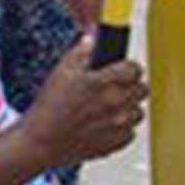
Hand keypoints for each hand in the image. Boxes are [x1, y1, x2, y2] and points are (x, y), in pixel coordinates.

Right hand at [19, 41, 147, 168]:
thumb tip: (93, 41)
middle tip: (115, 87)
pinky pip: (131, 131)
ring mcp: (119, 125)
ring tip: (109, 107)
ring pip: (138, 111)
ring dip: (128, 107)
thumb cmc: (49, 109)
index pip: (135, 69)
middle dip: (131, 86)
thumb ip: (82, 51)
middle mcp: (117, 104)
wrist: (41, 142)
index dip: (128, 67)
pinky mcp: (117, 142)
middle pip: (142, 89)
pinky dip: (122, 128)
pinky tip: (106, 124)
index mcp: (105, 83)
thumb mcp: (61, 71)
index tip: (123, 69)